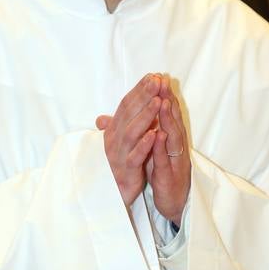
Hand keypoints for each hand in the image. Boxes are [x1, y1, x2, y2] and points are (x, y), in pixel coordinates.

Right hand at [96, 74, 161, 205]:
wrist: (112, 194)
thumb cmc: (118, 164)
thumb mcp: (118, 140)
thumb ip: (119, 124)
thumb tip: (111, 110)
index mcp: (114, 130)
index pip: (126, 105)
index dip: (138, 90)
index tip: (152, 76)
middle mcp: (114, 138)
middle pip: (129, 113)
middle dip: (143, 96)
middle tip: (156, 80)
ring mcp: (119, 154)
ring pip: (132, 132)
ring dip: (145, 116)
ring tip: (157, 101)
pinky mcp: (126, 170)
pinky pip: (135, 156)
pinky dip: (145, 144)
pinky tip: (155, 134)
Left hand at [145, 76, 189, 224]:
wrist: (174, 203)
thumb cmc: (164, 173)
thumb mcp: (153, 150)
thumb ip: (146, 131)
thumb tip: (136, 113)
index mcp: (170, 138)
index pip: (166, 113)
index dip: (162, 95)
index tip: (155, 76)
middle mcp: (176, 146)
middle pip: (172, 119)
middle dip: (167, 99)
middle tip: (162, 81)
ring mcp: (175, 160)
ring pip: (173, 136)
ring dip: (168, 118)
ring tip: (162, 101)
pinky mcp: (170, 176)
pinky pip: (166, 160)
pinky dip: (162, 147)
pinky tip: (159, 135)